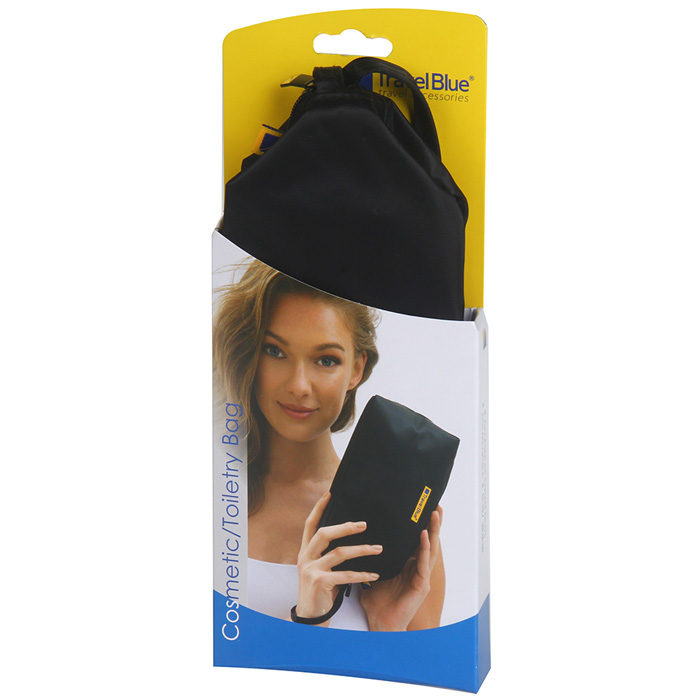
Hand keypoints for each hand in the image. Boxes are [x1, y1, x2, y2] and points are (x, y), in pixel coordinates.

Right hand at [295, 492, 382, 624]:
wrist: (310, 618)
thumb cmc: (320, 591)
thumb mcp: (320, 568)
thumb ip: (328, 553)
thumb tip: (346, 534)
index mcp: (305, 551)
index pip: (310, 524)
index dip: (318, 508)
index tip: (329, 493)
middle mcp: (305, 557)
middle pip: (325, 534)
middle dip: (345, 527)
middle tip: (364, 524)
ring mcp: (311, 570)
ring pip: (339, 553)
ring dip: (361, 550)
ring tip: (378, 549)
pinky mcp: (320, 583)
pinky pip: (345, 575)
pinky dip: (362, 573)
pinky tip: (374, 574)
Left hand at [360, 506, 442, 631]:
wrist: (379, 624)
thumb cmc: (377, 601)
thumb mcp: (372, 572)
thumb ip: (368, 557)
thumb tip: (355, 538)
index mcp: (407, 564)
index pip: (416, 539)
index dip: (420, 523)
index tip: (422, 506)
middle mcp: (417, 568)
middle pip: (427, 541)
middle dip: (432, 522)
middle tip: (435, 503)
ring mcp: (421, 576)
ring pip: (430, 549)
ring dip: (433, 531)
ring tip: (434, 513)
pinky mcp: (421, 586)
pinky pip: (424, 564)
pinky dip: (424, 549)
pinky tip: (423, 536)